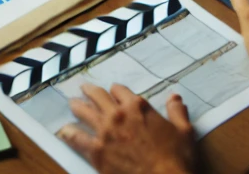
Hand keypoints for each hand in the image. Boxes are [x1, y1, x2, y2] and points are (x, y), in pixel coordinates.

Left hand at [58, 84, 195, 173]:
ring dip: (77, 106)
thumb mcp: (184, 133)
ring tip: (72, 103)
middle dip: (90, 91)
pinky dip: (69, 133)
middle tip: (84, 89)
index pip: (120, 90)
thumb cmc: (177, 159)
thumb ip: (177, 112)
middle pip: (98, 95)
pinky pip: (77, 138)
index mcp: (137, 106)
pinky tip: (64, 131)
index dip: (116, 91)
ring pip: (84, 111)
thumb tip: (175, 97)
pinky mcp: (96, 151)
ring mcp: (105, 132)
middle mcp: (118, 114)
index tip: (113, 93)